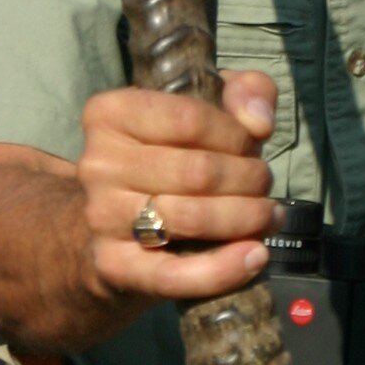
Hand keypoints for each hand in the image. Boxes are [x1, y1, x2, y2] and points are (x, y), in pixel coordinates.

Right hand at [76, 70, 277, 307]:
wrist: (119, 223)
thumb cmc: (172, 154)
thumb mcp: (209, 106)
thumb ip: (245, 91)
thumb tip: (259, 120)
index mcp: (109, 113)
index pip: (189, 118)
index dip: (236, 135)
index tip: (253, 145)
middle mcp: (97, 164)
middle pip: (197, 171)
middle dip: (250, 179)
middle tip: (265, 186)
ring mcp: (101, 217)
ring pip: (191, 218)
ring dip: (247, 218)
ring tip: (267, 216)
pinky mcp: (113, 266)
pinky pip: (173, 274)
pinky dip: (223, 270)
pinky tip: (255, 256)